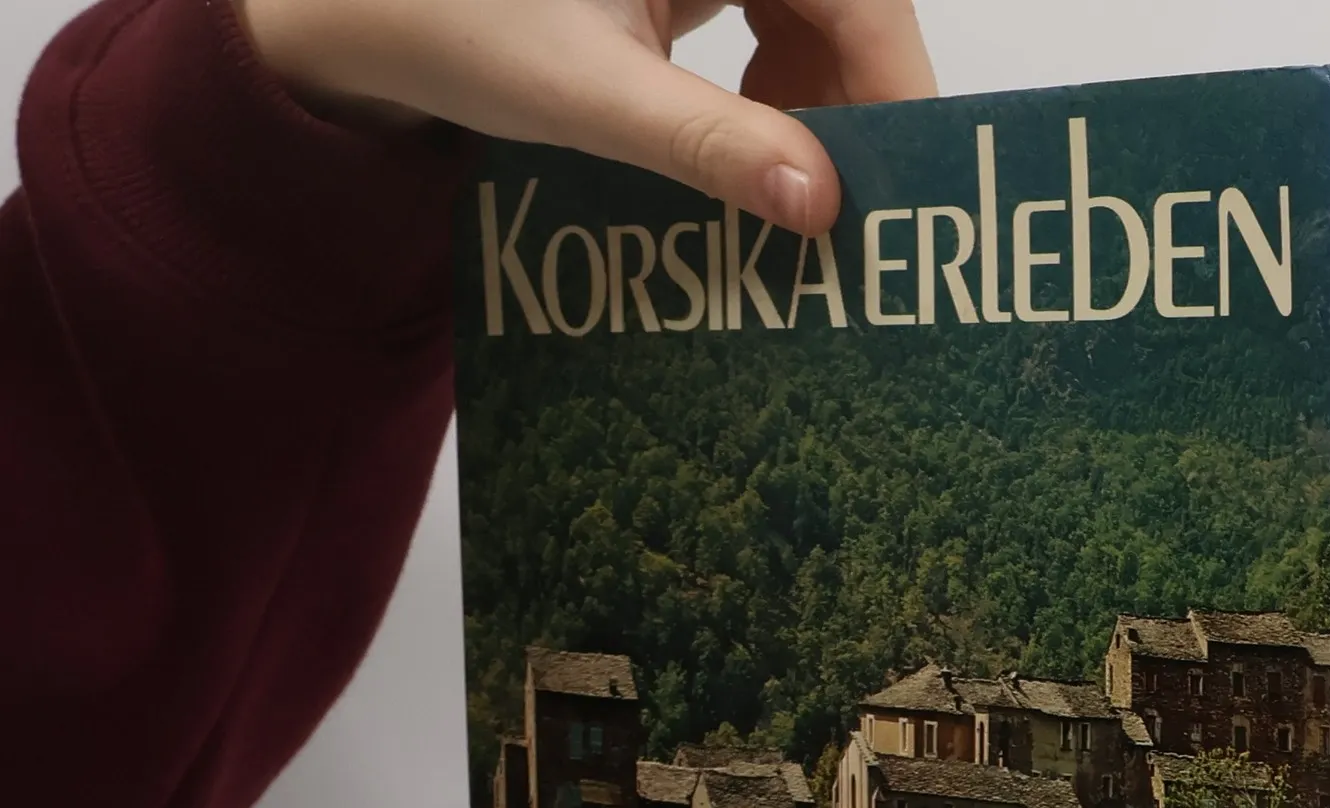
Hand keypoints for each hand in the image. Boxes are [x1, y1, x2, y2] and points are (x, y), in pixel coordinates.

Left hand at [232, 0, 935, 232]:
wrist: (361, 12)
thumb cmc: (453, 25)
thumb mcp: (585, 94)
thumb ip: (705, 145)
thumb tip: (817, 205)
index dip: (896, 79)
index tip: (914, 175)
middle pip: (846, 4)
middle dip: (855, 104)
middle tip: (853, 210)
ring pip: (819, 17)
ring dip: (820, 104)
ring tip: (789, 183)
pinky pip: (778, 19)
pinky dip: (780, 88)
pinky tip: (748, 138)